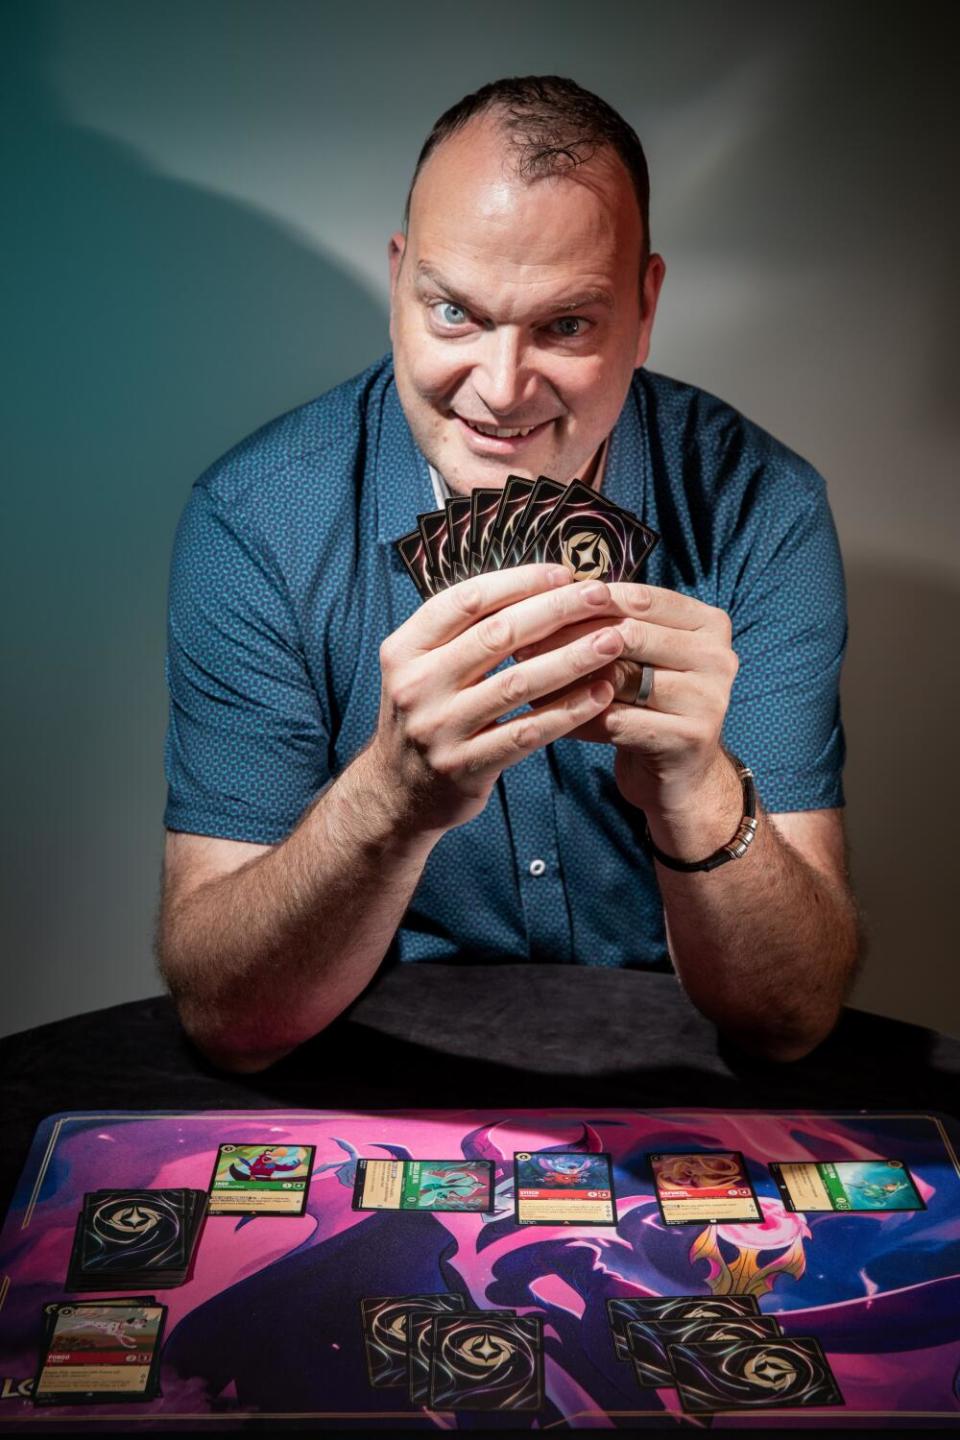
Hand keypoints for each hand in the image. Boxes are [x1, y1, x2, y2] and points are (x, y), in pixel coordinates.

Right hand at [370, 565, 626, 834]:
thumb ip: (464, 633)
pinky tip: (600, 694)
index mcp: (405, 649)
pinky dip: (567, 711)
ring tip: (613, 641)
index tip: (563, 573)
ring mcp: (439, 728)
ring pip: (517, 683)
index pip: (466, 600)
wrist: (397, 795)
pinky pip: (526, 732)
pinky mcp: (465, 767)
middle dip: (556, 610)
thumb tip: (536, 587)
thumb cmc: (427, 718)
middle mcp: (416, 685)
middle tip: (601, 597)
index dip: (519, 582)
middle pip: (496, 635)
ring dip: (572, 658)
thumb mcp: (422, 668)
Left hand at [517, 582, 738, 816]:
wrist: (682, 777)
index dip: (586, 601)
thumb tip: (548, 597)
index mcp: (708, 625)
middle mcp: (718, 657)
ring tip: (527, 679)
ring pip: (619, 677)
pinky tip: (548, 718)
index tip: (540, 606)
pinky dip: (577, 718)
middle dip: (570, 637)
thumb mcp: (643, 659)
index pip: (640, 598)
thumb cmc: (652, 708)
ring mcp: (709, 699)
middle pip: (629, 634)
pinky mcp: (689, 738)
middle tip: (522, 645)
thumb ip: (614, 625)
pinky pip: (616, 720)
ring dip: (567, 679)